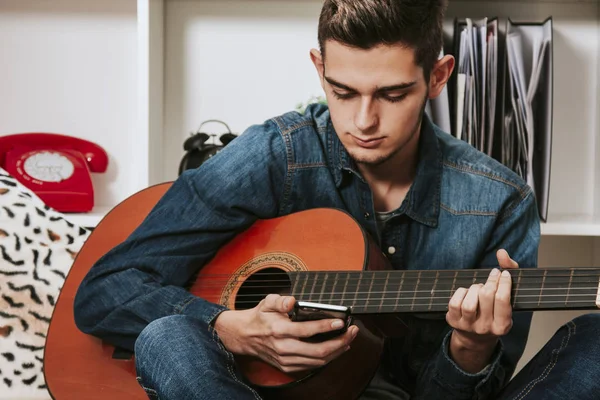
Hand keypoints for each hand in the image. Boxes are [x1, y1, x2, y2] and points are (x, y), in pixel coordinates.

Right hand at [213, 294, 358, 372]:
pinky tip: (336, 348)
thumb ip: (280, 300)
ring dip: (337, 351)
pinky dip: (327, 358)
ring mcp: (286, 360)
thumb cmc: (260, 317)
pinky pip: (313, 365)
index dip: (327, 327)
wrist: (244, 336)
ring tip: (349, 339)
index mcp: (279, 330)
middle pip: (318, 351)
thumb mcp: (267, 302)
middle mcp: (284, 348)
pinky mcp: (288, 367)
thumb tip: (293, 301)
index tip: (341, 322)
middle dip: (340, 342)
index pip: (307, 331)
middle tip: (352, 331)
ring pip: (318, 361)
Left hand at [445, 249, 518, 371]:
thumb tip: (501, 253)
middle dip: (490, 281)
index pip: (503, 299)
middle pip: (486, 296)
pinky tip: (467, 293)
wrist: (475, 338)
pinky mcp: (453, 321)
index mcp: (503, 325)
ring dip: (475, 288)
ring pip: (469, 302)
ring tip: (479, 287)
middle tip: (492, 276)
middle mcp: (486, 328)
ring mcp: (468, 326)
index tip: (503, 273)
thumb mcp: (507, 299)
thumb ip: (510, 272)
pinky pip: (455, 303)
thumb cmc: (494, 313)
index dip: (502, 282)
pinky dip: (461, 293)